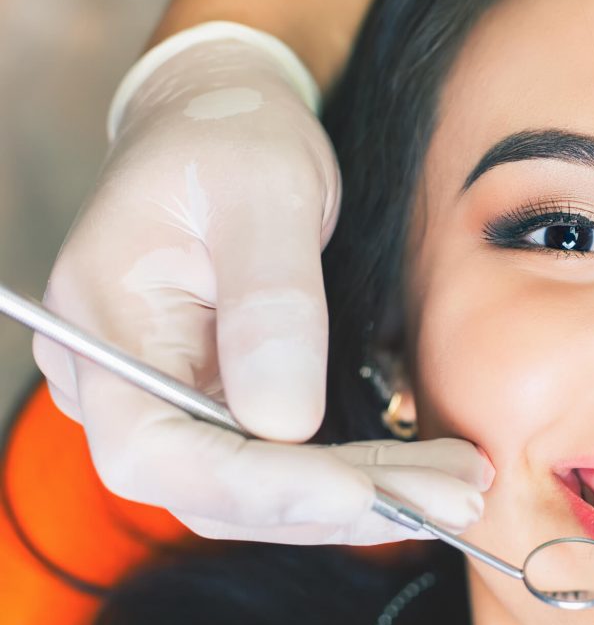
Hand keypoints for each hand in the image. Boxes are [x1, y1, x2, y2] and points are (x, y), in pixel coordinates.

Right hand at [32, 24, 491, 543]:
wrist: (224, 120)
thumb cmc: (234, 135)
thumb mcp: (264, 192)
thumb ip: (271, 304)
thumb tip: (285, 425)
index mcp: (104, 323)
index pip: (154, 449)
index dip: (256, 487)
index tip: (360, 494)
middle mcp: (117, 382)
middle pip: (213, 489)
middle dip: (338, 504)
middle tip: (453, 497)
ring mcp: (166, 399)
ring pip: (253, 493)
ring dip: (360, 501)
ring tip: (458, 489)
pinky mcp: (214, 403)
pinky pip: (275, 467)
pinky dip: (350, 480)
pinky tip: (418, 476)